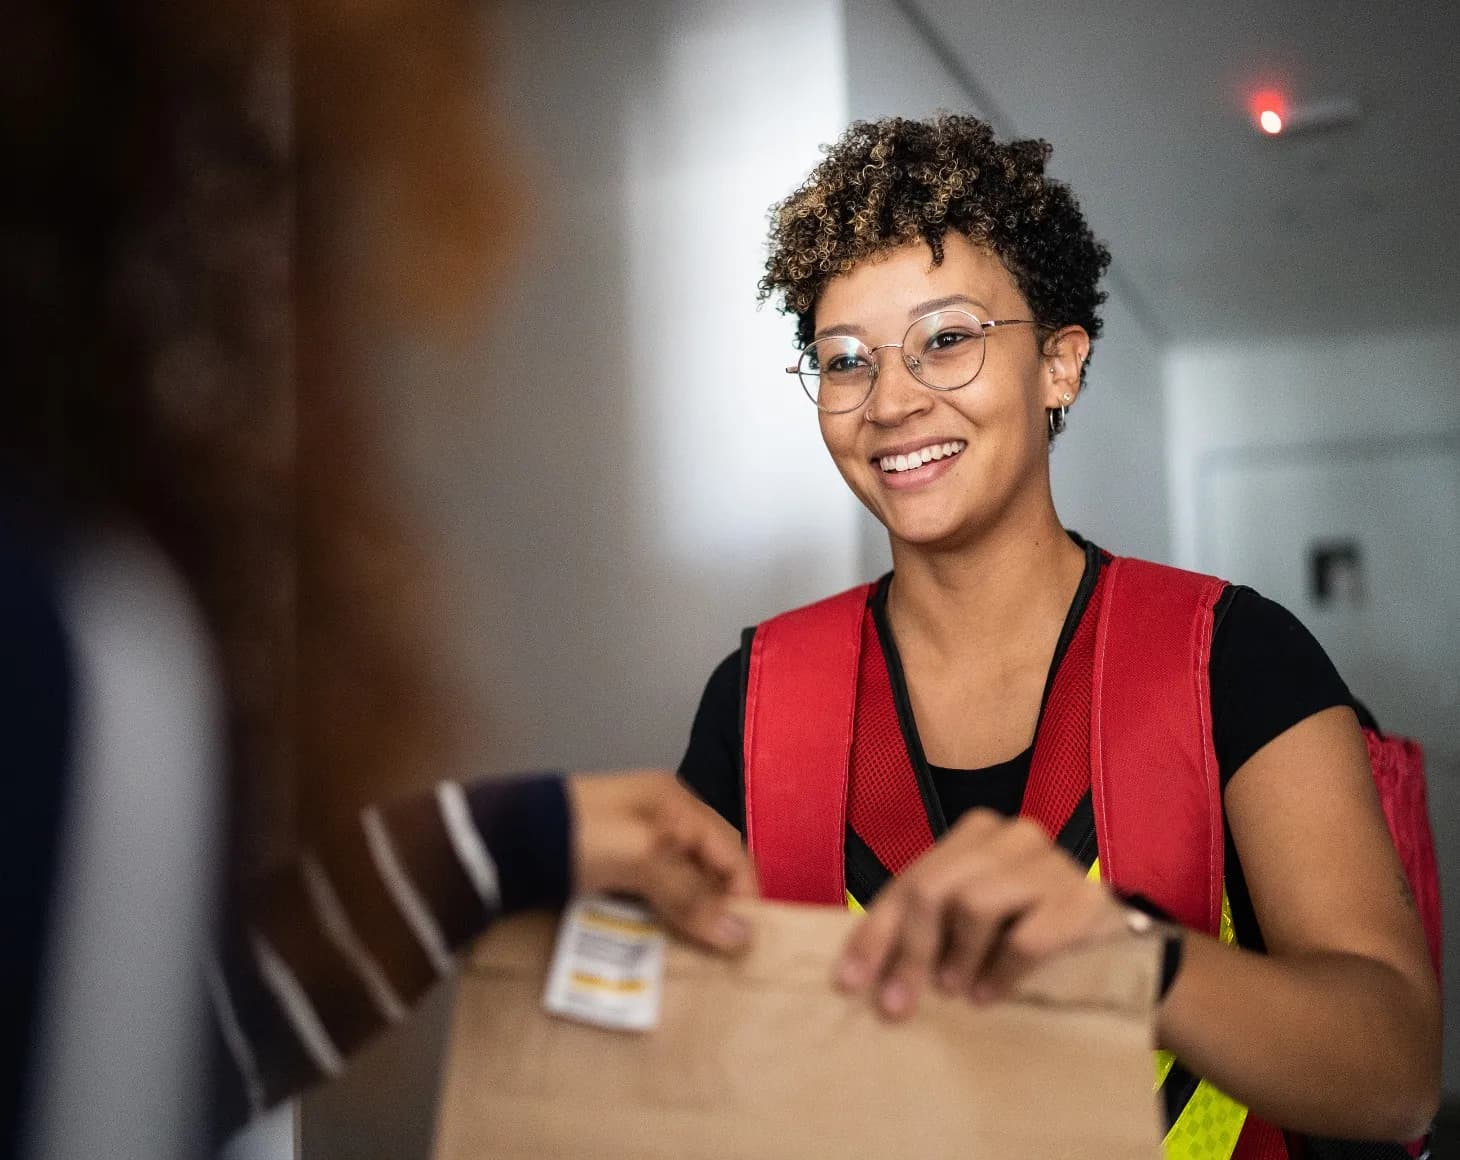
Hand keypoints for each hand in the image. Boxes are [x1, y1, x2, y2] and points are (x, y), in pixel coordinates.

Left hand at [568, 770, 757, 954]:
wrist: (505, 837)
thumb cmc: (580, 837)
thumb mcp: (643, 857)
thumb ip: (690, 894)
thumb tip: (742, 936)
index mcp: (677, 803)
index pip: (731, 851)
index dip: (743, 895)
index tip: (747, 943)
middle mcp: (661, 818)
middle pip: (707, 869)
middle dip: (716, 910)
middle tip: (720, 958)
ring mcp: (632, 842)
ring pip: (678, 886)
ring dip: (686, 919)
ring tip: (692, 961)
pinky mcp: (607, 865)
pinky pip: (648, 895)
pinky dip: (657, 919)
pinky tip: (655, 945)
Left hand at [835, 809, 1131, 1018]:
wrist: (1118, 943)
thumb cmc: (1029, 929)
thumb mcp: (970, 922)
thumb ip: (925, 927)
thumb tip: (860, 974)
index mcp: (974, 834)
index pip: (909, 881)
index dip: (875, 933)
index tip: (849, 983)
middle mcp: (1011, 836)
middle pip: (935, 889)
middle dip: (910, 951)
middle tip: (897, 1005)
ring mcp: (1051, 861)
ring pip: (976, 904)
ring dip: (959, 957)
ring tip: (956, 992)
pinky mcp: (1084, 896)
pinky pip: (1026, 937)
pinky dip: (1001, 972)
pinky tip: (989, 996)